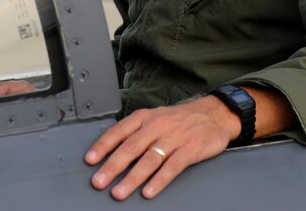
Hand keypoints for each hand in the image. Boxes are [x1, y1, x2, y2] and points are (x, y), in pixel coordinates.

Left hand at [84, 95, 241, 199]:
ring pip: (149, 160)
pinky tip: (148, 191)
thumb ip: (136, 132)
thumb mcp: (156, 118)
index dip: (103, 146)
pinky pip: (171, 168)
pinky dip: (158, 181)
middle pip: (130, 148)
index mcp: (145, 117)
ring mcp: (174, 138)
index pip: (119, 131)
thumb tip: (111, 151)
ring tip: (119, 192)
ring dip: (132, 178)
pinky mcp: (190, 150)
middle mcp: (157, 126)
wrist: (215, 113)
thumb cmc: (181, 119)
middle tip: (99, 181)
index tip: (90, 160)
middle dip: (112, 166)